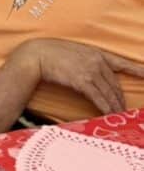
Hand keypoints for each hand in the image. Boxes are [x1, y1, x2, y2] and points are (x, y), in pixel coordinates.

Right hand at [17, 38, 143, 114]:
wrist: (37, 55)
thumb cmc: (50, 54)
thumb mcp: (74, 53)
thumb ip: (86, 63)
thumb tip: (91, 76)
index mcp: (97, 53)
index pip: (122, 63)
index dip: (137, 70)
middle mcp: (97, 62)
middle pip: (114, 84)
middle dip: (120, 99)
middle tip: (124, 110)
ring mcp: (91, 71)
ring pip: (109, 93)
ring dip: (115, 106)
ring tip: (118, 116)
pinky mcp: (82, 81)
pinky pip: (99, 97)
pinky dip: (105, 107)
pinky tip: (108, 114)